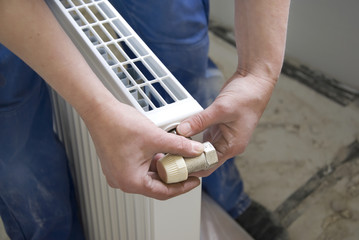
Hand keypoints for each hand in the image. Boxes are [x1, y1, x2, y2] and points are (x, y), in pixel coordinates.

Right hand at [81, 99, 203, 199]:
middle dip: (174, 176)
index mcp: (131, 181)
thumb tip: (195, 150)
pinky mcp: (117, 164)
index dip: (182, 187)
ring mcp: (118, 173)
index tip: (194, 181)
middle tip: (189, 168)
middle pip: (155, 185)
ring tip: (178, 158)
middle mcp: (122, 181)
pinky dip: (152, 162)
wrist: (99, 111)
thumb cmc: (118, 124)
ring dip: (163, 168)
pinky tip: (162, 152)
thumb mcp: (156, 137)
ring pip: (148, 176)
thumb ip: (179, 146)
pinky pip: (139, 168)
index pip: (163, 192)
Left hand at [177, 72, 275, 175]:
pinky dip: (192, 135)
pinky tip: (181, 134)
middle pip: (204, 158)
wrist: (254, 82)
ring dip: (189, 146)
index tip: (176, 163)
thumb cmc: (247, 97)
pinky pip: (202, 135)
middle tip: (170, 155)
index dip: (192, 166)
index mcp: (232, 146)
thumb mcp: (220, 110)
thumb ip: (200, 121)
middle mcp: (227, 144)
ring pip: (201, 147)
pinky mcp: (217, 126)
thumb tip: (182, 131)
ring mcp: (222, 135)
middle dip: (187, 157)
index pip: (208, 165)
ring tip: (173, 146)